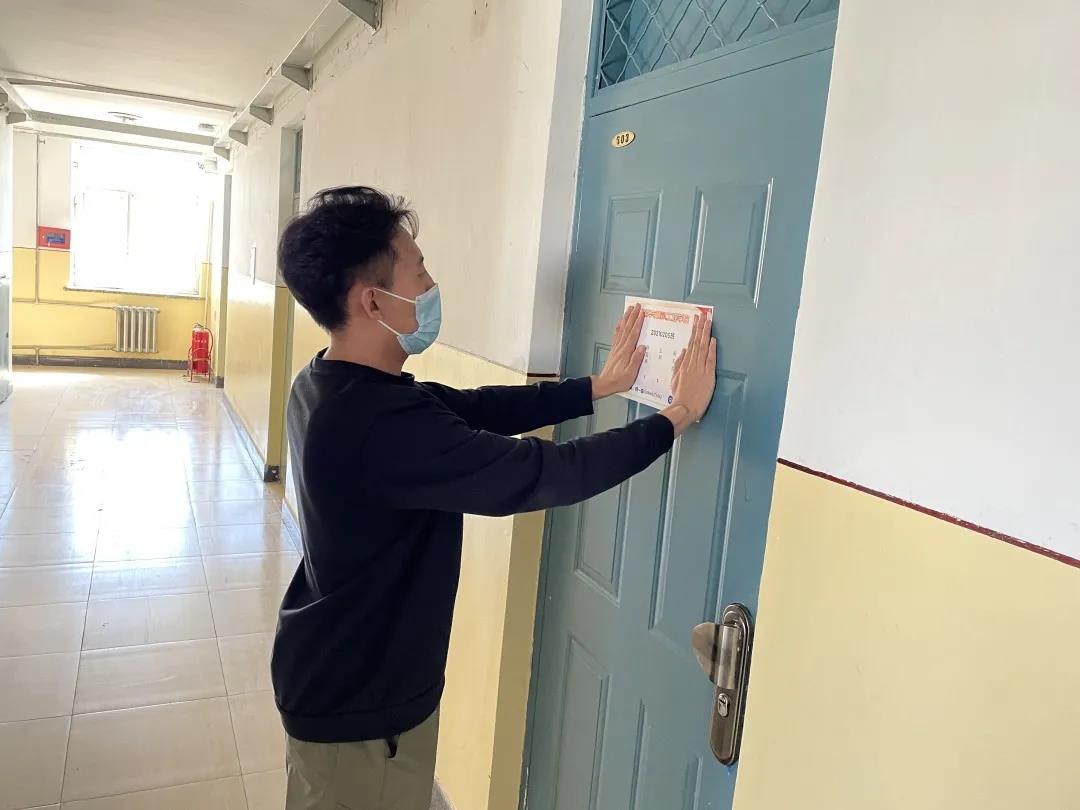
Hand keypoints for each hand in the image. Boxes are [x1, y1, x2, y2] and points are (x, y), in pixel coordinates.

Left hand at [591, 304, 646, 399]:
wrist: (605, 384)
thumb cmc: (619, 380)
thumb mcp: (631, 374)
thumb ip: (636, 360)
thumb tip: (642, 347)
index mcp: (626, 352)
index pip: (633, 334)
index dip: (638, 323)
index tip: (642, 313)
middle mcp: (621, 347)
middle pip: (628, 328)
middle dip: (632, 316)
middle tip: (637, 306)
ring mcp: (617, 347)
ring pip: (622, 329)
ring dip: (626, 318)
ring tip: (629, 309)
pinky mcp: (614, 349)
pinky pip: (617, 334)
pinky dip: (619, 326)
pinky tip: (620, 322)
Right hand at [663, 312, 715, 434]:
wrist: (685, 407)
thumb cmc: (679, 396)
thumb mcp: (674, 379)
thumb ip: (678, 365)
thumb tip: (683, 352)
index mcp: (684, 364)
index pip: (690, 344)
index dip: (694, 332)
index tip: (696, 321)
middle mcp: (691, 364)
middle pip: (696, 342)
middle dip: (700, 327)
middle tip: (703, 315)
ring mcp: (700, 369)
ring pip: (702, 347)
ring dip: (705, 333)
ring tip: (708, 322)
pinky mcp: (708, 375)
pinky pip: (709, 360)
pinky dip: (711, 349)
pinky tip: (712, 339)